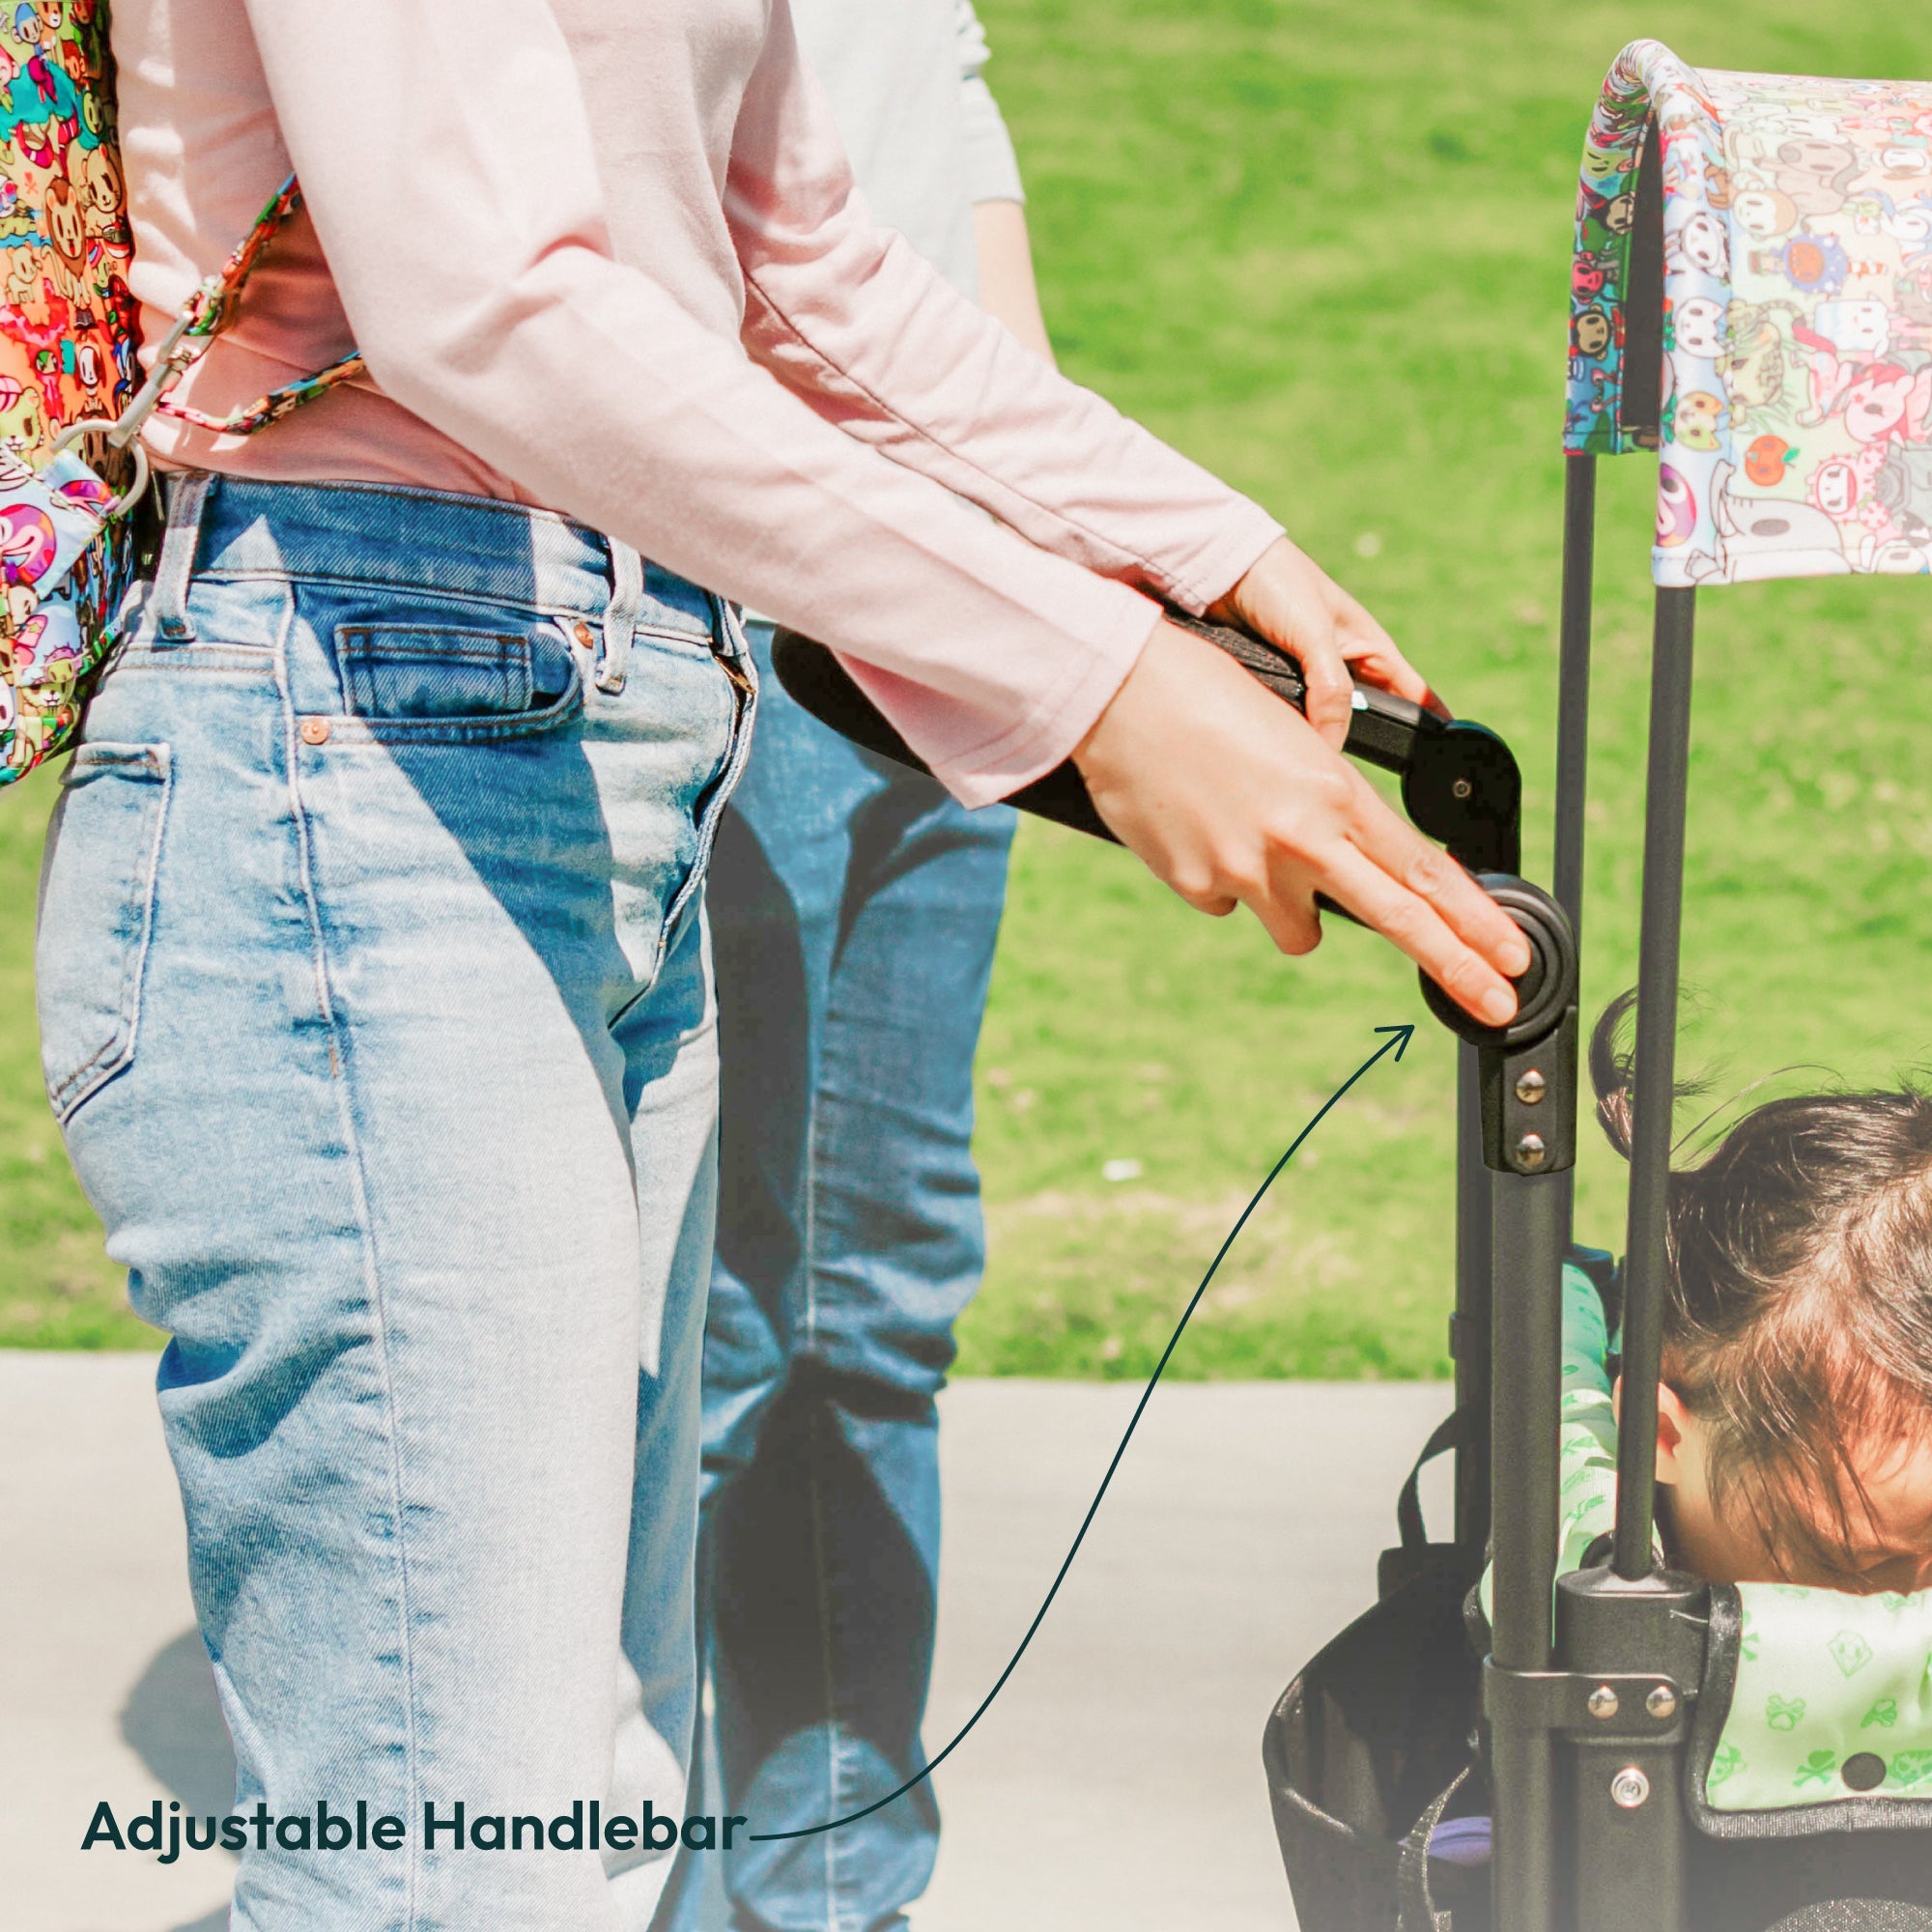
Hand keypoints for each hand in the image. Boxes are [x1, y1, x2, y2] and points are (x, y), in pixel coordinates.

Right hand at [1072, 619, 1528, 1025]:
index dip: (1476, 919)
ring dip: (1293, 905)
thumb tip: (1345, 863)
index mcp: (1334, 792)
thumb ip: (1326, 807)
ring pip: (1300, 930)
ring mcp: (1245, 870)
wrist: (1114, 691)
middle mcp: (1300, 839)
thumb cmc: (1201, 694)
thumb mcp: (1290, 738)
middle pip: (1397, 919)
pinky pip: (1226, 902)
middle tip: (1499, 1005)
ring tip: (1254, 841)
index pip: (1424, 870)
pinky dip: (1220, 876)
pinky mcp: (1193, 884)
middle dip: (1458, 967)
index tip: (1511, 955)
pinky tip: (1197, 825)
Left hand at [1210, 536, 1449, 748]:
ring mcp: (1311, 679)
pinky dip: (1290, 733)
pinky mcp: (1278, 686)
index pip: (1412, 693)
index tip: (1442, 758)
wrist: (1220, 570)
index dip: (1431, 723)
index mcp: (1370, 648)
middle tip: (1353, 778)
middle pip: (1367, 720)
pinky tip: (1282, 750)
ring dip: (1321, 742)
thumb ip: (1329, 688)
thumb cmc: (1279, 584)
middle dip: (1365, 745)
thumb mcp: (1313, 634)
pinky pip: (1292, 720)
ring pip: (1326, 724)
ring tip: (1315, 771)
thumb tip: (1334, 742)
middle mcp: (1345, 666)